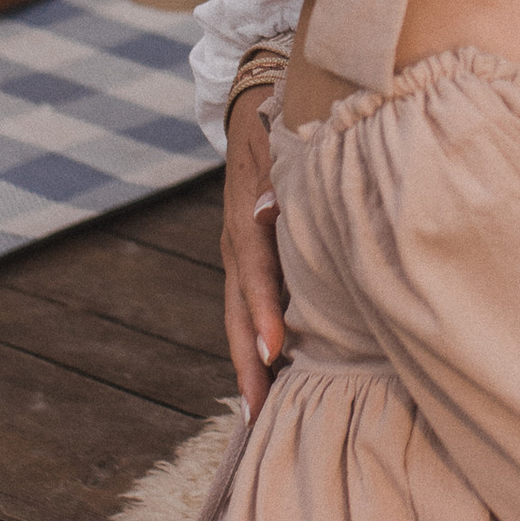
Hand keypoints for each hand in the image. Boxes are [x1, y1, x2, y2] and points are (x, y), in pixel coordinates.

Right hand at [221, 87, 287, 412]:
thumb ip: (280, 171)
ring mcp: (241, 254)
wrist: (255, 107)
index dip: (262, 312)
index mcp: (246, 217)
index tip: (274, 350)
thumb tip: (268, 209)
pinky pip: (251, 307)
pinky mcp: (252, 260)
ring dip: (249, 362)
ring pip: (239, 315)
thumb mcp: (280, 136)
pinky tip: (272, 377)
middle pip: (237, 308)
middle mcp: (238, 241)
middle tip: (258, 410)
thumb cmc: (283, 122)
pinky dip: (258, 341)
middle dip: (247, 360)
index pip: (254, 272)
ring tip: (259, 413)